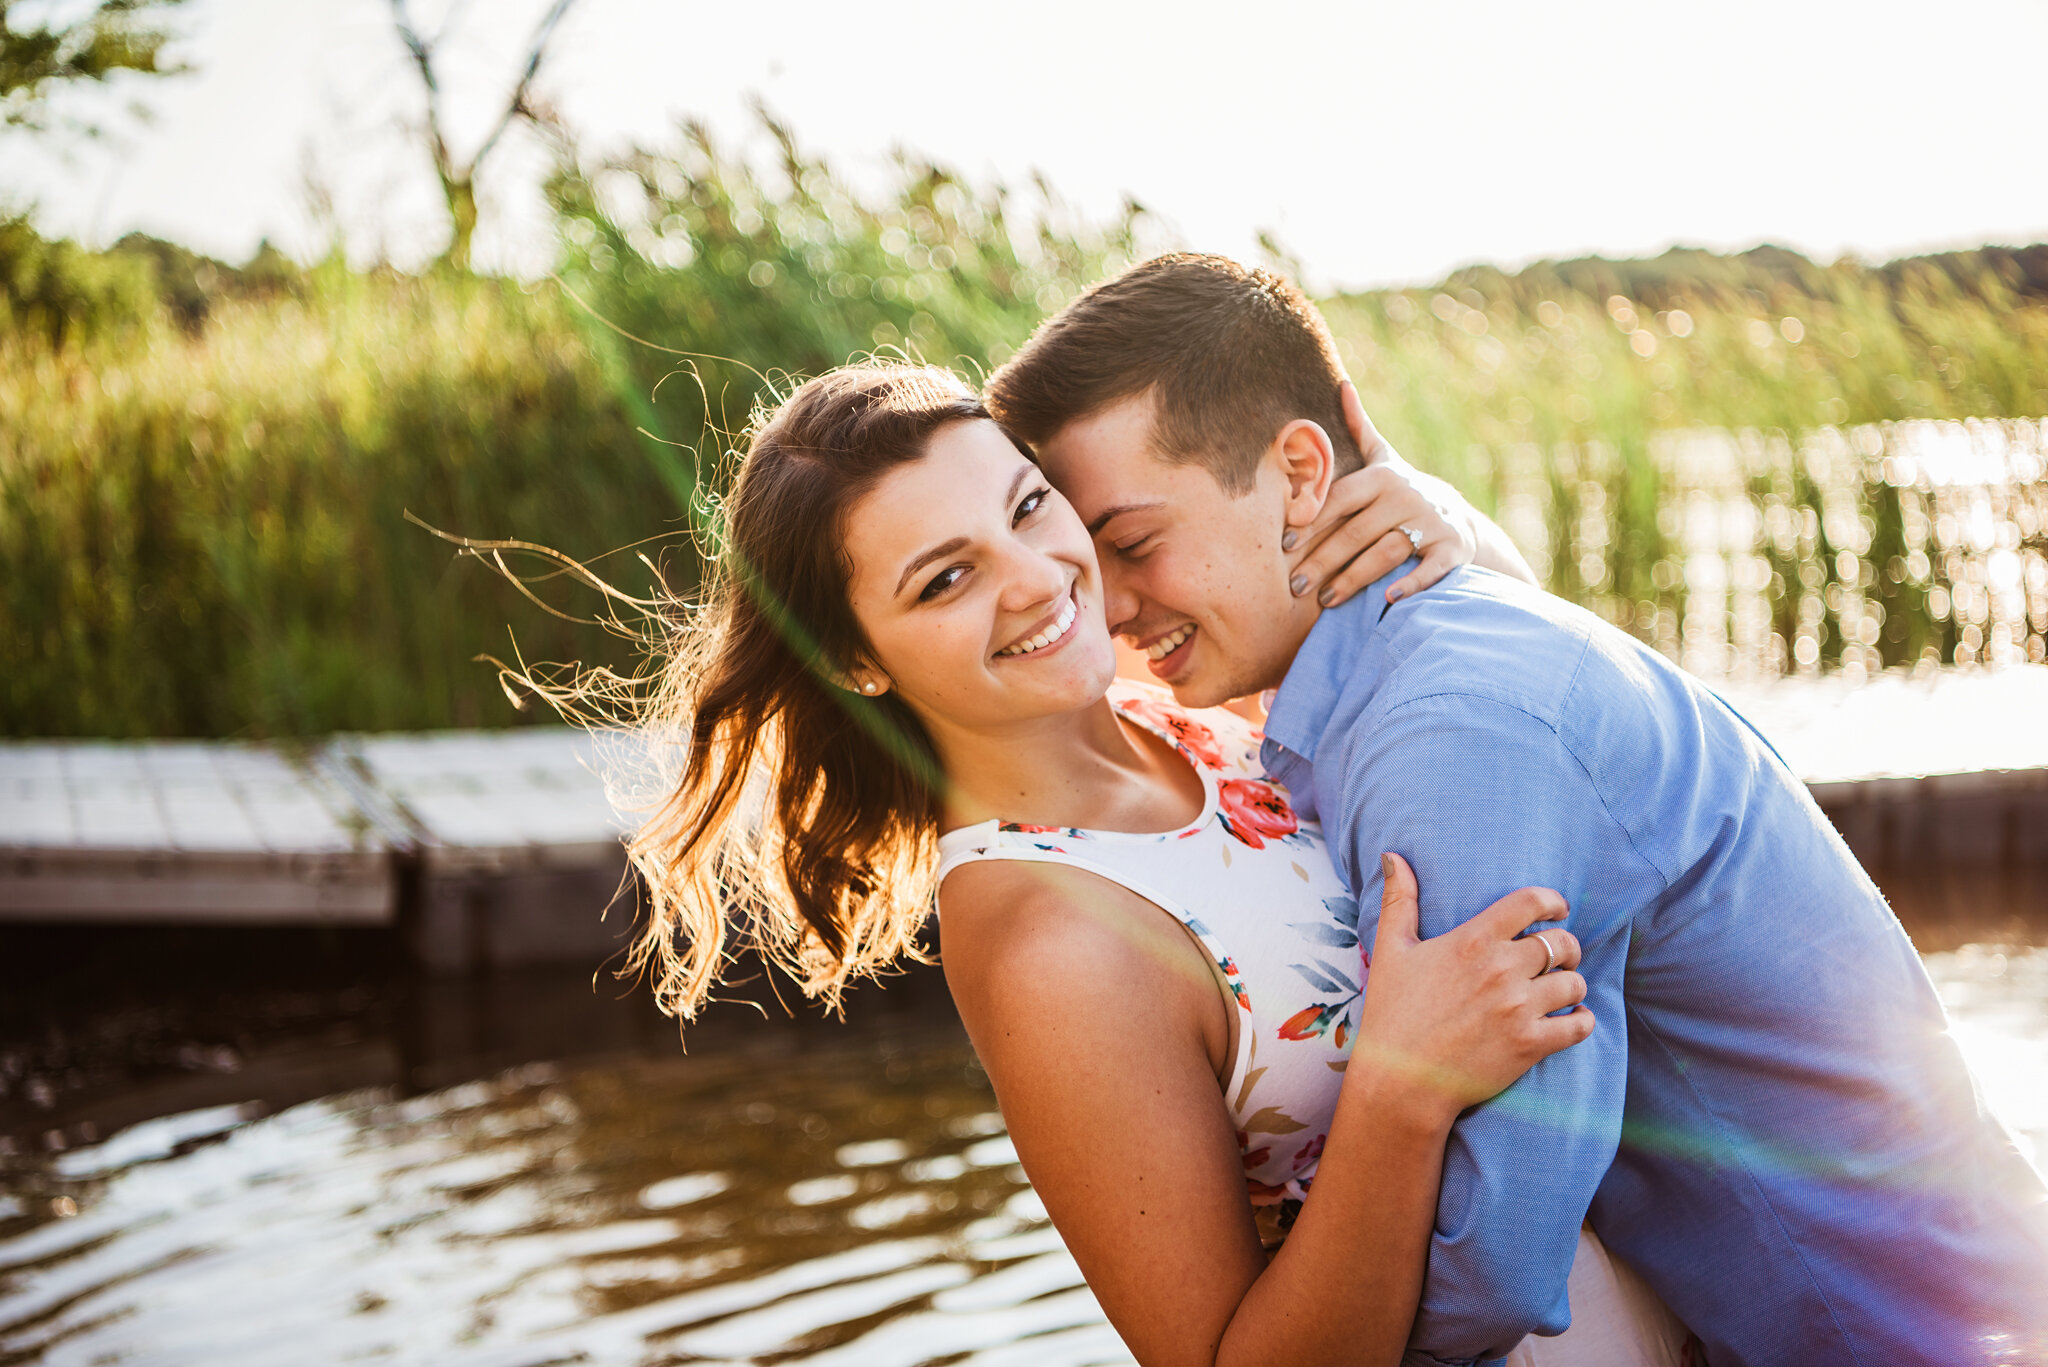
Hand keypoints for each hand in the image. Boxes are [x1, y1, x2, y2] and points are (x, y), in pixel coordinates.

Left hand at [1285, 383, 1479, 607]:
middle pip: (1357, 532)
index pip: (1339, 501)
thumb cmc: (1403, 491)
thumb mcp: (1385, 458)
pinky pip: (1431, 569)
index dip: (1310, 523)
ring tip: (1326, 602)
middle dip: (1323, 561)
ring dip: (1354, 579)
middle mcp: (1407, 497)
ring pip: (1387, 553)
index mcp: (1382, 477)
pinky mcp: (1453, 549)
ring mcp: (1431, 523)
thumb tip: (1342, 384)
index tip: (1283, 546)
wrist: (1457, 518)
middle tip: (1295, 586)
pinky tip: (1387, 600)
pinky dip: (1412, 584)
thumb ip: (1360, 428)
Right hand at [1349, 853, 1592, 1122]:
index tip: (1556, 910)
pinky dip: (1581, 1020)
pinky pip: (1578, 1025)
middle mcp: (1502, 970)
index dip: (1553, 902)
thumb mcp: (1390, 950)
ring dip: (1572, 984)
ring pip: (1574, 983)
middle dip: (1566, 947)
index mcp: (1473, 941)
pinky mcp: (1530, 1045)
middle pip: (1561, 943)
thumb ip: (1399, 900)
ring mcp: (1519, 1009)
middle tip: (1558, 957)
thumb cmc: (1393, 1013)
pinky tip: (1571, 1019)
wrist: (1401, 1080)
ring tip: (1561, 990)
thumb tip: (1392, 856)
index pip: (1532, 903)